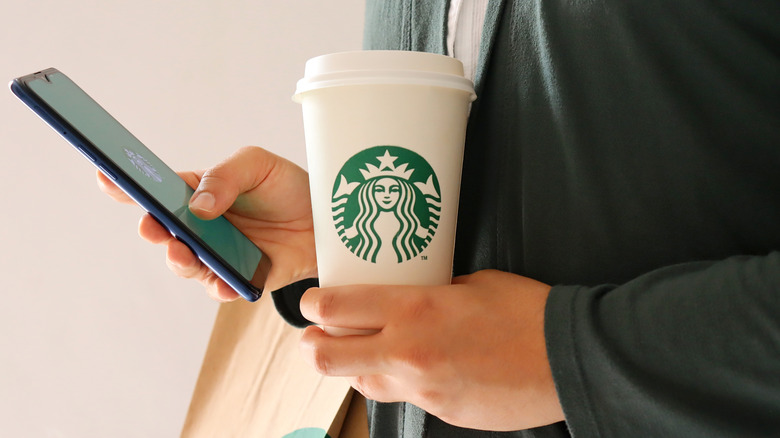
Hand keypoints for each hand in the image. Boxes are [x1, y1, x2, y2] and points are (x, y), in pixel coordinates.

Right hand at [98, 146, 315, 300]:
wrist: (328, 220)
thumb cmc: (288, 186)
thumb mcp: (258, 164)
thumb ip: (225, 176)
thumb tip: (197, 205)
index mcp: (198, 191)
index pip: (156, 189)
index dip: (127, 185)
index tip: (105, 178)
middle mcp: (201, 225)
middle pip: (165, 231)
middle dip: (153, 229)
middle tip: (152, 226)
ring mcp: (218, 253)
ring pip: (186, 262)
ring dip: (179, 260)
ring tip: (184, 253)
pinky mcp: (240, 276)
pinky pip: (221, 287)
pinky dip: (219, 286)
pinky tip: (223, 283)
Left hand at [298, 270, 563, 430]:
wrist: (567, 359)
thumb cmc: (524, 311)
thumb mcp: (470, 284)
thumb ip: (427, 292)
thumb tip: (405, 296)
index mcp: (413, 311)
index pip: (334, 310)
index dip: (311, 305)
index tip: (311, 302)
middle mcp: (407, 353)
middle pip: (326, 358)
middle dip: (312, 345)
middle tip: (318, 334)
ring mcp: (421, 390)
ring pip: (360, 384)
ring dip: (356, 367)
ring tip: (373, 350)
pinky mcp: (440, 412)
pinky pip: (403, 398)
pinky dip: (400, 382)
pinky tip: (425, 367)